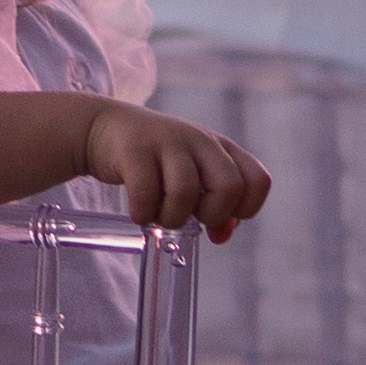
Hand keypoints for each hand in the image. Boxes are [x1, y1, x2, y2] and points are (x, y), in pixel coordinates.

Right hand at [82, 100, 271, 239]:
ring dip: (172, 217)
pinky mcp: (135, 150)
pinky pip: (146, 193)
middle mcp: (200, 141)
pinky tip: (138, 211)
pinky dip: (143, 213)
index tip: (217, 215)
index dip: (244, 209)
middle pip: (230, 187)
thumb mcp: (192, 176)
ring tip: (158, 215)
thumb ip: (214, 205)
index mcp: (220, 148)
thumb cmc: (157, 160)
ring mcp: (168, 142)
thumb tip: (222, 235)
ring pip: (186, 191)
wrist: (107, 129)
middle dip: (211, 214)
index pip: (258, 181)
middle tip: (189, 215)